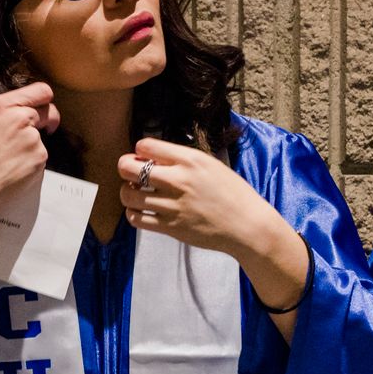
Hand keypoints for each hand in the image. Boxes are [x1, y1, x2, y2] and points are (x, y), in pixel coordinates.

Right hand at [0, 47, 59, 228]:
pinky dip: (33, 160)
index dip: (43, 98)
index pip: (42, 91)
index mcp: (5, 105)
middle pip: (49, 111)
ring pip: (43, 136)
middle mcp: (22, 118)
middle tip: (23, 136)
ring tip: (11, 155)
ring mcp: (33, 139)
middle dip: (42, 121)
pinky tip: (15, 166)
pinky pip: (43, 155)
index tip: (38, 108)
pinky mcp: (40, 158)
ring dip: (33, 143)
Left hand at [117, 139, 307, 313]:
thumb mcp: (211, 165)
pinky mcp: (171, 227)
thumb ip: (183, 160)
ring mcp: (173, 205)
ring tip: (135, 194)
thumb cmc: (232, 193)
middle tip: (131, 174)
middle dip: (125, 168)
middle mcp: (179, 179)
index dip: (140, 151)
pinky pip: (136, 219)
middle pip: (129, 168)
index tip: (144, 158)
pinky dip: (133, 214)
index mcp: (190, 159)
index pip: (146, 145)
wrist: (247, 225)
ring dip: (127, 193)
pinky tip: (141, 211)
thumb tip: (153, 157)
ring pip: (128, 195)